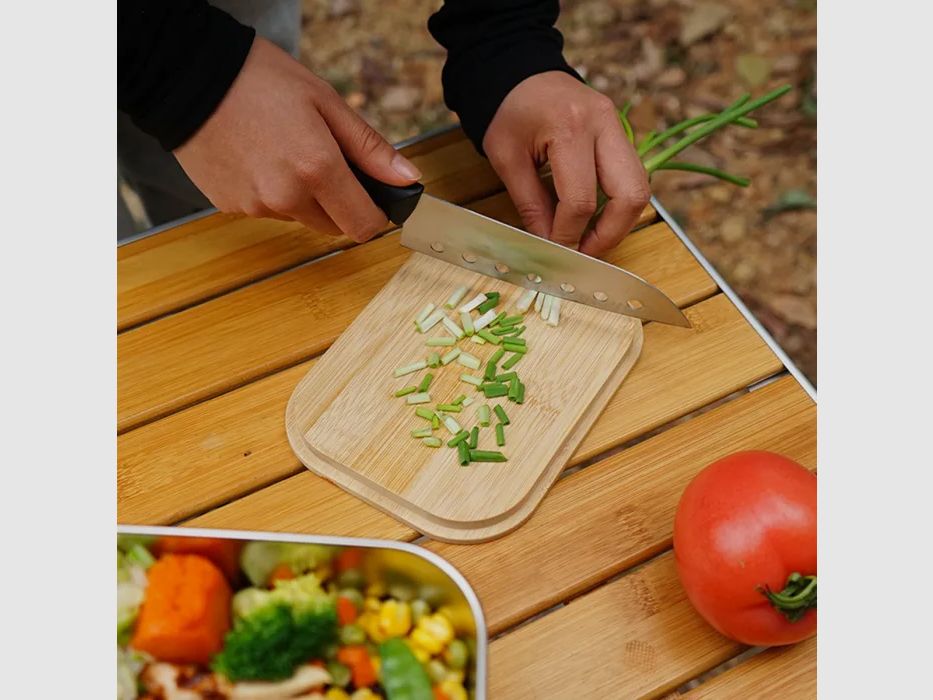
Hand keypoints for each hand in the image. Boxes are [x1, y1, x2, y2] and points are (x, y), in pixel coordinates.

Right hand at [174, 38, 420, 240]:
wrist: (186, 76)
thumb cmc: (258, 79)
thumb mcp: (326, 102)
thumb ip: (370, 148)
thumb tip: (406, 178)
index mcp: (317, 170)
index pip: (364, 226)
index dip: (375, 213)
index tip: (372, 197)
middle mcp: (286, 198)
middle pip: (333, 226)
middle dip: (338, 202)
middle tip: (322, 159)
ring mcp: (255, 206)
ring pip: (299, 218)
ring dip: (302, 196)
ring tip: (282, 150)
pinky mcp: (231, 207)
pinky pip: (266, 210)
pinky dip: (269, 192)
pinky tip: (257, 157)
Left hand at [482, 71, 649, 256]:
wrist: (518, 71)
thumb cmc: (507, 111)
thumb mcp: (507, 160)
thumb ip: (531, 206)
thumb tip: (550, 246)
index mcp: (571, 128)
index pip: (581, 201)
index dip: (569, 236)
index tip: (557, 254)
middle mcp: (605, 124)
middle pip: (630, 195)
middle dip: (609, 234)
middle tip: (584, 253)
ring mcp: (618, 126)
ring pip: (639, 188)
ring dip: (618, 222)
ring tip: (589, 239)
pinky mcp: (621, 132)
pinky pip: (631, 177)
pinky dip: (616, 203)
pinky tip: (593, 216)